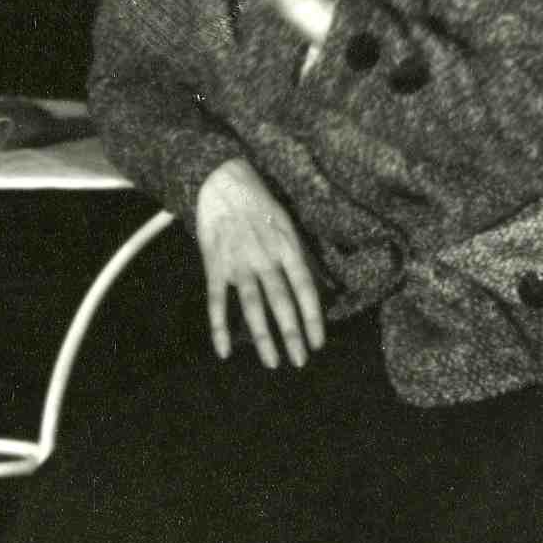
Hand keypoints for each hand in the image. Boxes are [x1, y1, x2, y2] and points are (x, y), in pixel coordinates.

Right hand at [194, 157, 325, 368]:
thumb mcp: (289, 224)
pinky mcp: (214, 265)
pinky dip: (219, 326)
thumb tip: (328, 287)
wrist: (220, 181)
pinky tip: (224, 351)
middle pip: (281, 301)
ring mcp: (238, 262)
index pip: (305, 287)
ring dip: (262, 336)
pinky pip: (216, 301)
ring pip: (252, 305)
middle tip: (300, 361)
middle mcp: (264, 257)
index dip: (313, 317)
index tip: (319, 343)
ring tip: (273, 362)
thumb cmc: (260, 203)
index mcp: (286, 246)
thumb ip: (304, 257)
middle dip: (292, 333)